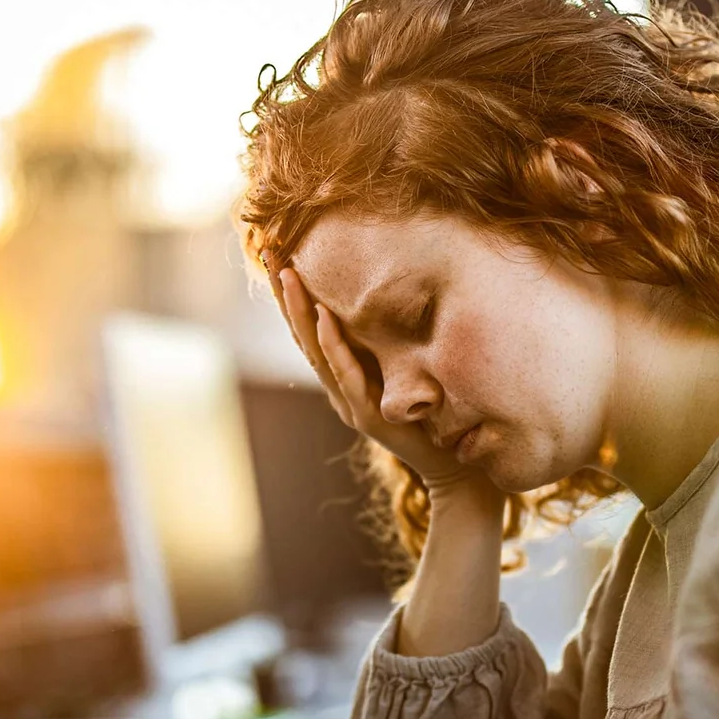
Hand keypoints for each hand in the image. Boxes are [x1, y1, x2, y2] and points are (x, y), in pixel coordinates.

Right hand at [272, 266, 492, 495]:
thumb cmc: (430, 416)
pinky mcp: (369, 415)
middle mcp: (338, 389)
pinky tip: (324, 316)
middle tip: (268, 253)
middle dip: (284, 294)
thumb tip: (384, 302)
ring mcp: (349, 403)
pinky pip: (347, 374)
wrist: (450, 466)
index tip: (275, 255)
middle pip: (303, 336)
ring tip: (287, 275)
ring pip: (317, 352)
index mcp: (342, 378)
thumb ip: (385, 347)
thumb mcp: (402, 372)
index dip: (291, 295)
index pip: (310, 330)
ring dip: (300, 312)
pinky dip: (334, 344)